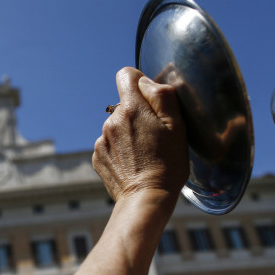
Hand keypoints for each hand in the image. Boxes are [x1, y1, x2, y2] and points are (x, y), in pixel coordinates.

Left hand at [92, 67, 188, 202]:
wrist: (146, 199)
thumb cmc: (168, 164)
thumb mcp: (177, 126)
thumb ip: (162, 96)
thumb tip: (145, 82)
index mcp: (131, 108)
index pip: (126, 75)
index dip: (140, 82)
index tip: (151, 101)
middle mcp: (111, 121)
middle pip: (124, 104)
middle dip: (138, 113)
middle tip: (154, 136)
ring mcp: (101, 140)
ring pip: (116, 126)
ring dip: (128, 133)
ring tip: (144, 153)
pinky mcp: (97, 157)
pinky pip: (109, 144)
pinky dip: (120, 150)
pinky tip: (133, 164)